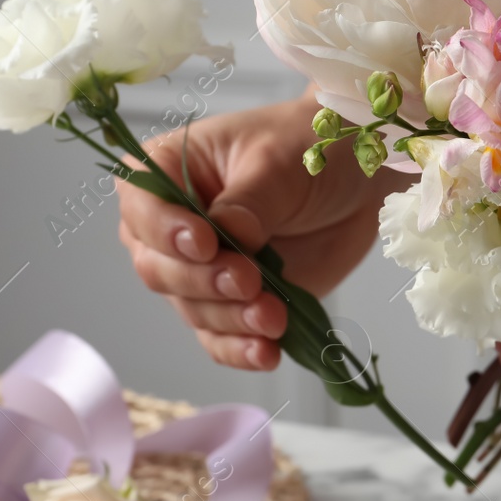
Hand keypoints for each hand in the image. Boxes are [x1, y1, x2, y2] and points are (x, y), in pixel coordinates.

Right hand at [117, 88, 405, 371]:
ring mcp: (202, 269)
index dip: (166, 232)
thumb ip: (249, 200)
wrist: (357, 174)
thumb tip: (229, 235)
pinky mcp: (235, 302)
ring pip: (193, 309)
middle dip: (204, 283)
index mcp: (168, 173)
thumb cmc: (308, 147)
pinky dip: (241, 349)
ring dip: (231, 320)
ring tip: (274, 317)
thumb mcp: (278, 160)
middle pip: (161, 269)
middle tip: (248, 281)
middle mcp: (172, 227)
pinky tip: (266, 353)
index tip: (206, 244)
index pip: (143, 210)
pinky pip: (222, 338)